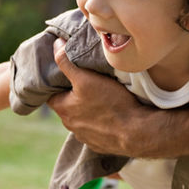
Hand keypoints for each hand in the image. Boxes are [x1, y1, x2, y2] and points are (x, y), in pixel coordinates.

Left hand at [44, 38, 158, 156]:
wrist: (137, 132)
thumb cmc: (110, 103)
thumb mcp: (86, 78)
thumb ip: (67, 62)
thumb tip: (55, 45)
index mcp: (63, 110)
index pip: (51, 93)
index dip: (57, 82)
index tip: (66, 74)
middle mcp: (70, 126)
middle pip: (67, 106)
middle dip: (74, 95)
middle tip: (86, 83)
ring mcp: (85, 137)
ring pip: (82, 118)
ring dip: (88, 110)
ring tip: (101, 97)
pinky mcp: (100, 144)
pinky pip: (96, 130)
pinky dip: (100, 122)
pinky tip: (111, 113)